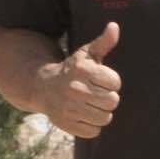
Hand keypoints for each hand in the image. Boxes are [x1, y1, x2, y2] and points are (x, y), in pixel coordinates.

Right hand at [42, 22, 124, 139]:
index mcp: (82, 70)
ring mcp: (69, 108)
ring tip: (91, 104)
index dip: (111, 82)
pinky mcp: (66, 124)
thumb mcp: (87, 54)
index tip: (101, 80)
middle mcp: (74, 89)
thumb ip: (104, 42)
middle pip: (112, 101)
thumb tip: (114, 26)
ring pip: (105, 118)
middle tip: (96, 93)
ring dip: (102, 112)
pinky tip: (83, 115)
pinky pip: (94, 131)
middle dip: (108, 97)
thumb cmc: (73, 69)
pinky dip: (92, 125)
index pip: (115, 83)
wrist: (43, 87)